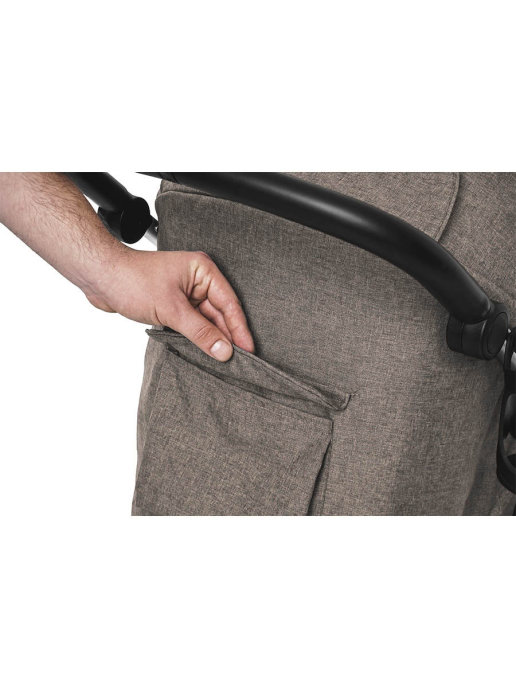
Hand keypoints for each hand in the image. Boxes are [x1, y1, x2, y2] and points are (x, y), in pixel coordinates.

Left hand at [84, 248, 254, 360]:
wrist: (100, 277)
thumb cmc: (132, 280)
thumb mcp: (171, 310)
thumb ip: (200, 333)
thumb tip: (224, 351)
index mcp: (203, 270)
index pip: (229, 304)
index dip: (239, 329)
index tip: (249, 351)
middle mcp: (198, 280)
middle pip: (220, 314)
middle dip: (227, 337)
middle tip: (239, 361)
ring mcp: (186, 293)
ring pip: (206, 321)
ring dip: (212, 339)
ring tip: (224, 361)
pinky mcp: (174, 304)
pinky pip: (193, 324)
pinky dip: (197, 337)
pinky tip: (205, 352)